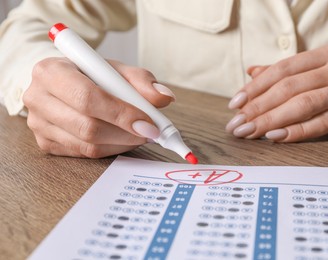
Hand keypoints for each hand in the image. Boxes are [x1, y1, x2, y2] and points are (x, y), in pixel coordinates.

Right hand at [23, 57, 175, 157]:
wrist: (64, 83)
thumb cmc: (90, 74)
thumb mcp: (115, 69)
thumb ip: (141, 81)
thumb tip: (164, 98)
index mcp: (51, 71)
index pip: (87, 98)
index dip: (121, 113)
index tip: (148, 123)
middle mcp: (38, 98)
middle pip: (87, 126)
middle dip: (126, 133)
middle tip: (151, 132)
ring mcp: (39, 124)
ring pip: (88, 145)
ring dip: (122, 143)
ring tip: (140, 133)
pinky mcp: (46, 143)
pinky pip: (85, 154)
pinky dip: (111, 149)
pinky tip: (123, 139)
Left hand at [226, 42, 327, 141]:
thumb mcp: (322, 75)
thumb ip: (289, 74)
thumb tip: (251, 72)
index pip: (283, 68)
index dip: (256, 87)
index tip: (235, 104)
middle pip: (289, 87)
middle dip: (258, 108)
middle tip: (236, 124)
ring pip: (304, 104)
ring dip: (271, 120)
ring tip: (249, 133)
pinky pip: (325, 122)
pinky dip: (298, 131)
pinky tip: (276, 137)